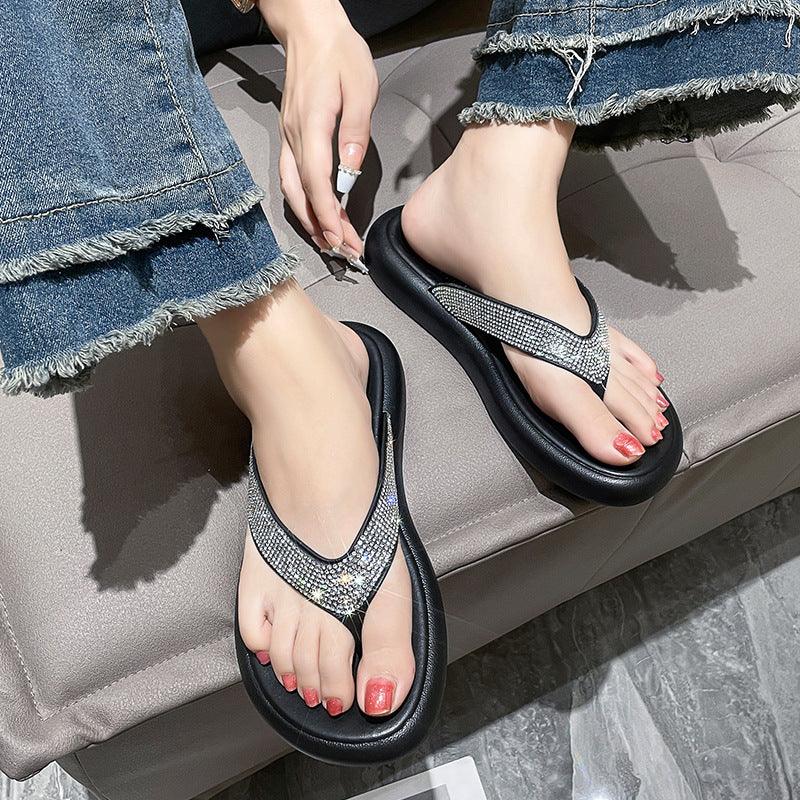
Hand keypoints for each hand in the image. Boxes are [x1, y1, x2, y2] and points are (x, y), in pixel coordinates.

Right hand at [258, 0, 377, 265]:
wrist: (309, 28)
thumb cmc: (338, 53)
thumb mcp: (360, 86)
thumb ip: (355, 131)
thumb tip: (350, 171)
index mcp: (311, 123)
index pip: (316, 180)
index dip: (327, 214)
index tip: (341, 238)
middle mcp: (293, 136)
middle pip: (301, 194)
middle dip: (321, 228)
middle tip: (344, 252)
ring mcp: (288, 138)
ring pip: (292, 191)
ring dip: (310, 221)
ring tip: (332, 243)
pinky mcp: (290, 138)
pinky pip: (291, 179)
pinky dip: (303, 204)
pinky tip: (317, 218)